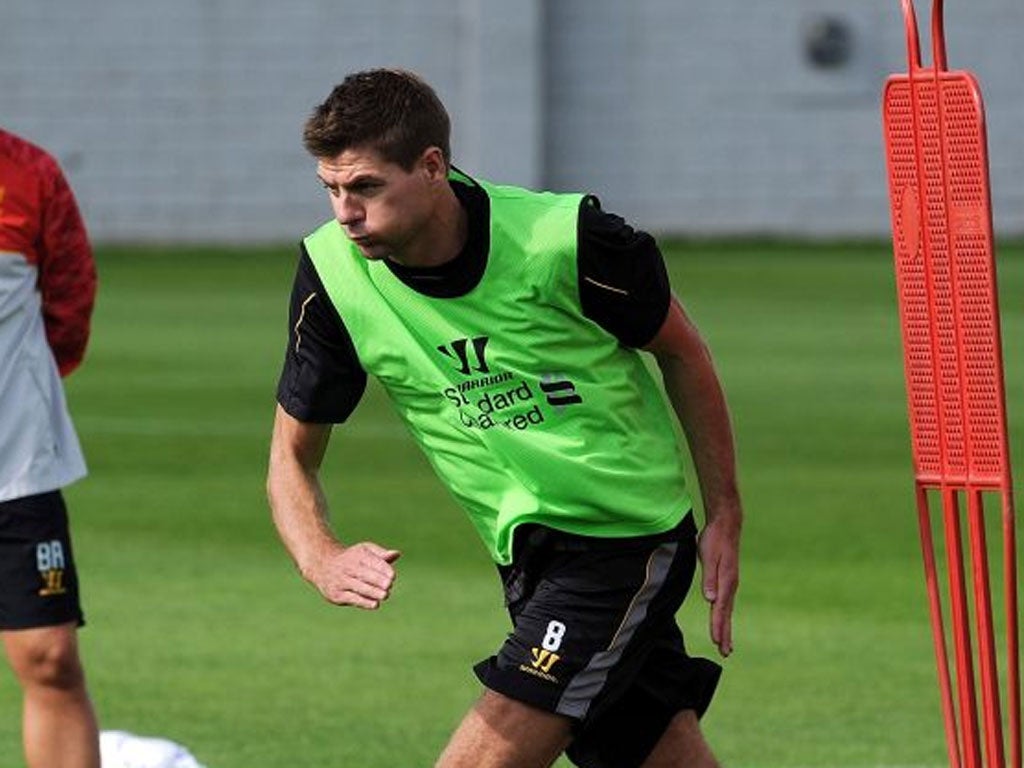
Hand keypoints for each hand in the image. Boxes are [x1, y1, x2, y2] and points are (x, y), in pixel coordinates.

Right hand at [304, 542, 401, 609]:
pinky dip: (364, 602)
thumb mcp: (365, 551)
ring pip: (359, 588)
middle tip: (388, 586)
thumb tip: (397, 554)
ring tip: (385, 595)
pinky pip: (352, 599)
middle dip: (378, 581)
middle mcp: (348, 568)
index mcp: (357, 555)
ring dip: (373, 592)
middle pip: (365, 575)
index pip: (372, 562)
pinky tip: (375, 604)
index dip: (383, 569)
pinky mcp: (336, 594)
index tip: (393, 576)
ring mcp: (341, 581)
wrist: (323, 565)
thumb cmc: (351, 558)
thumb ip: (381, 554)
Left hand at [698, 513, 739, 656]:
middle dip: (725, 634)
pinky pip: (726, 602)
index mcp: (726, 581)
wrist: (726, 525)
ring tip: (726, 646)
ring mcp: (730, 583)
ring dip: (725, 628)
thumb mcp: (709, 557)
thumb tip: (710, 599)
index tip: (716, 641)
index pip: (720, 609)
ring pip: (727, 610)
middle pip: (726, 613)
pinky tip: (723, 621)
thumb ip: (709, 578)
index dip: (718, 626)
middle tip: (725, 653)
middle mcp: (730, 585)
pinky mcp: (727, 580)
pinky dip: (724, 615)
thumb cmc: (715, 540)